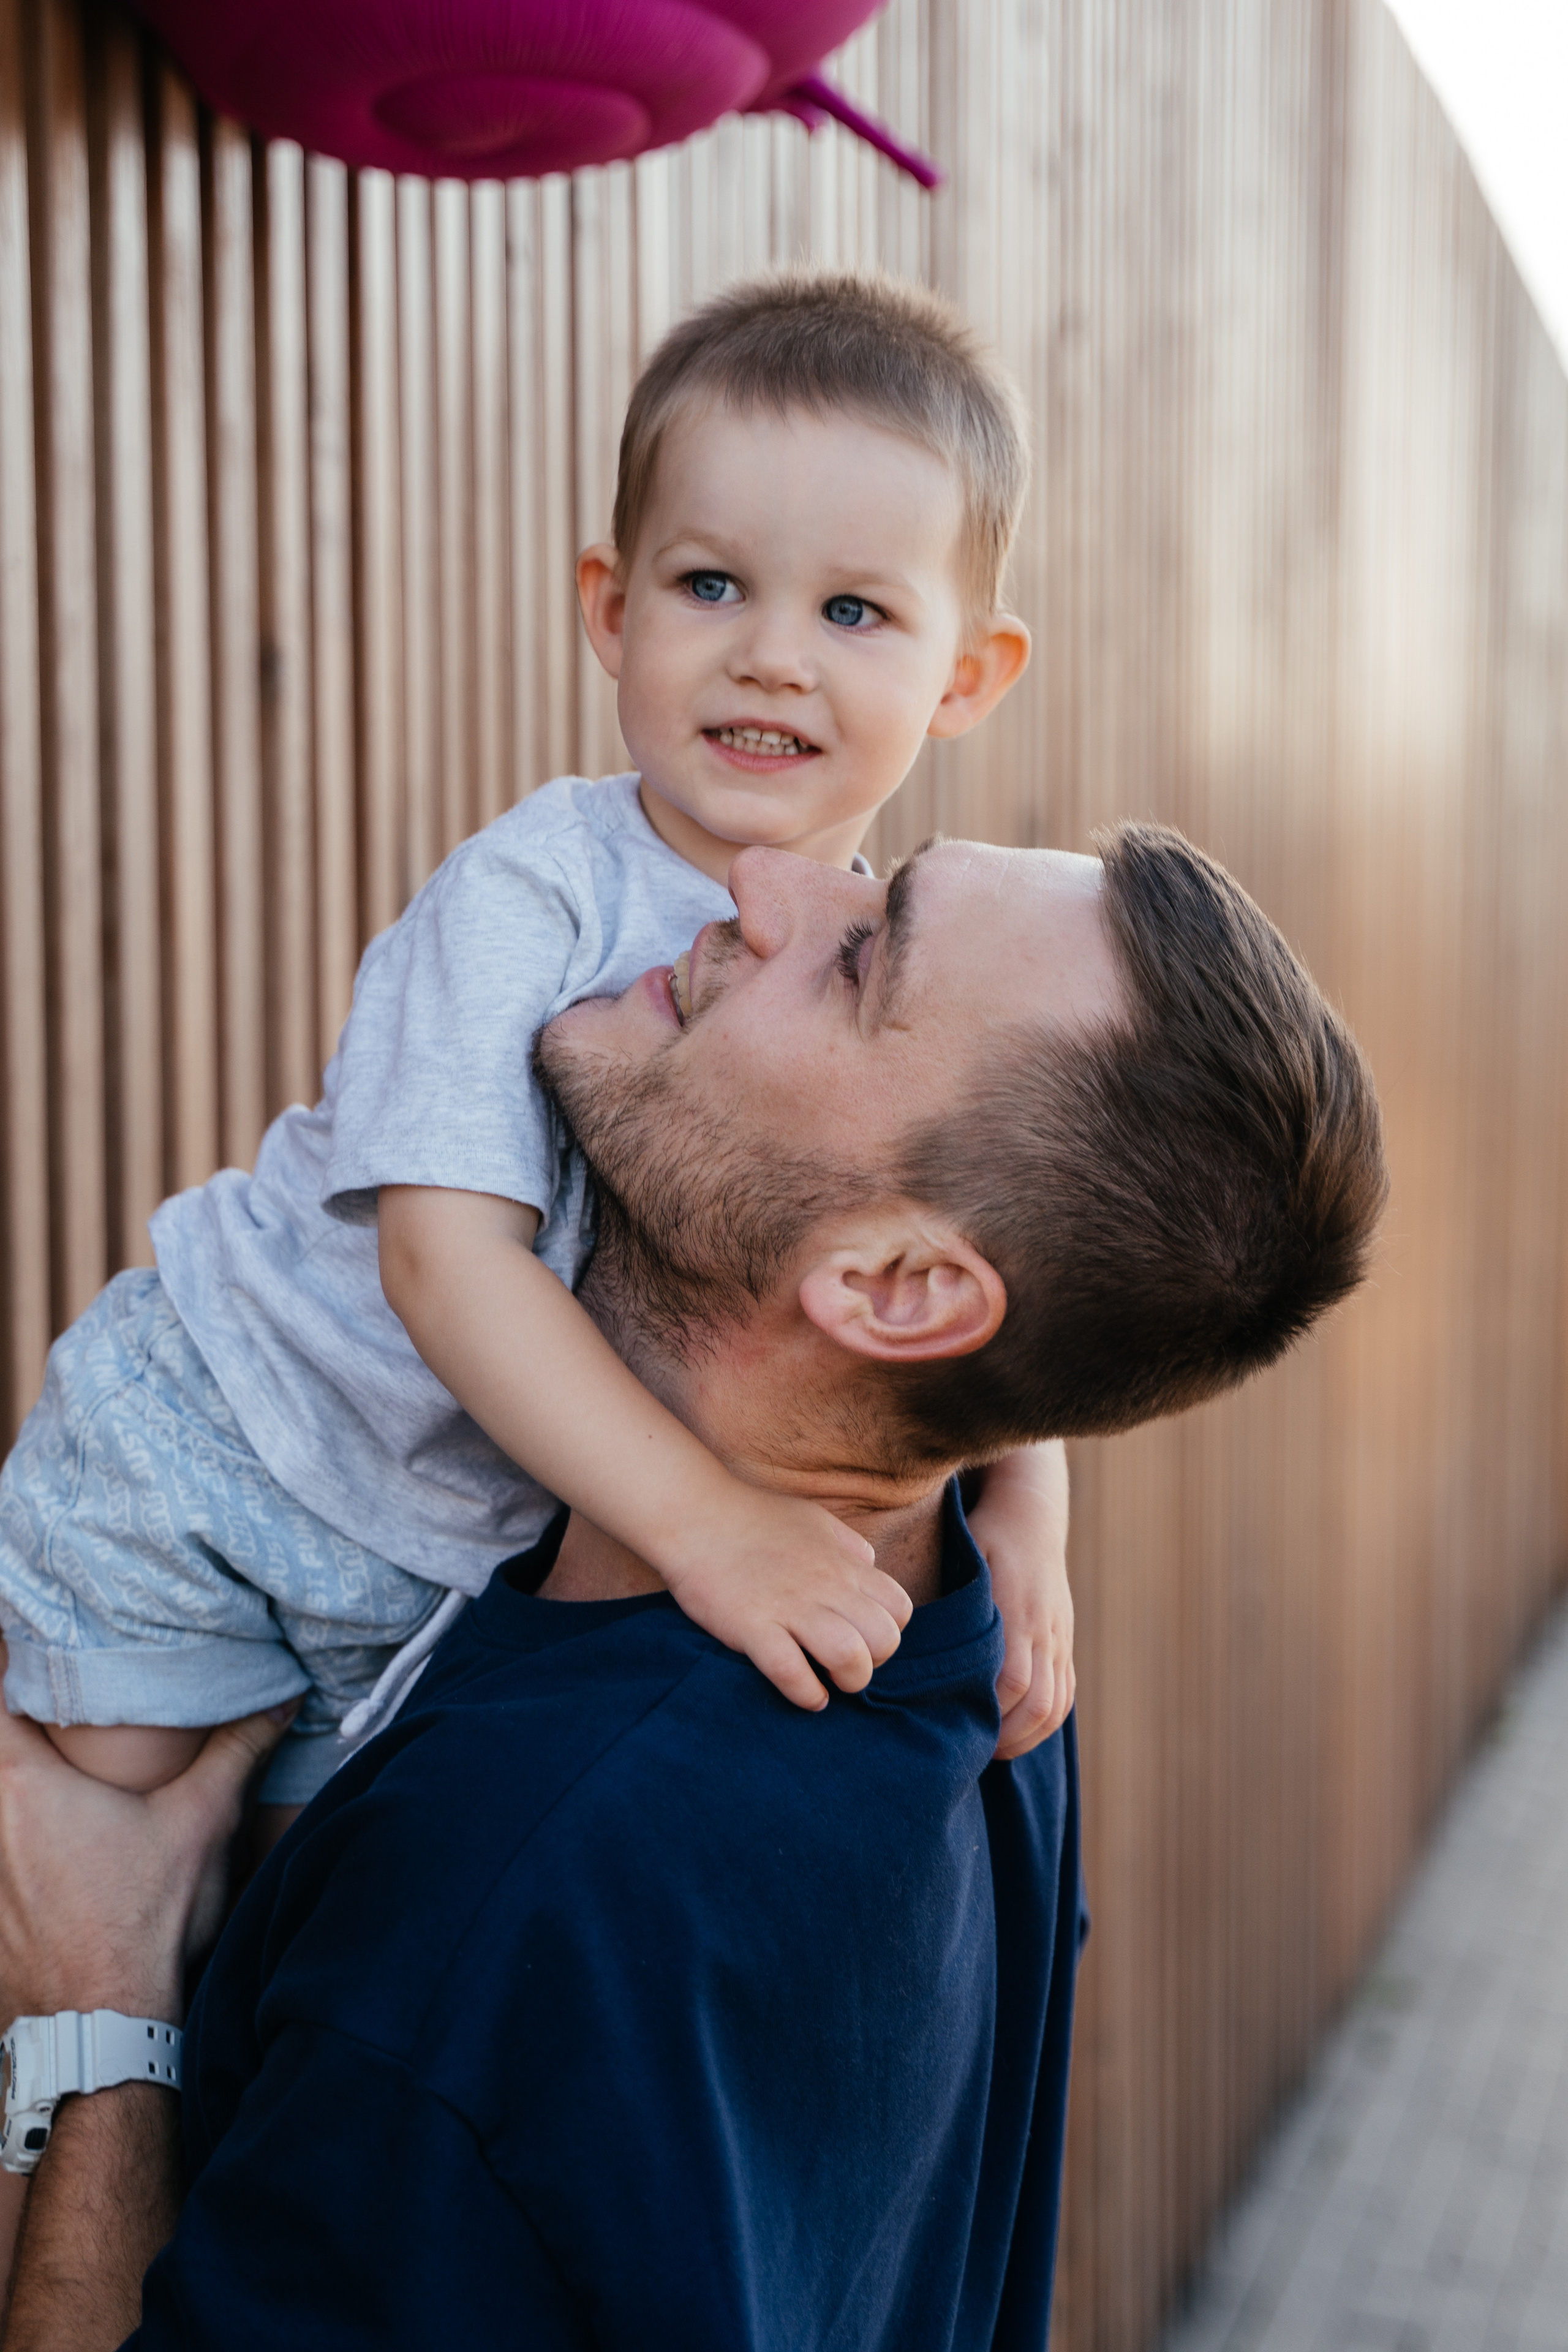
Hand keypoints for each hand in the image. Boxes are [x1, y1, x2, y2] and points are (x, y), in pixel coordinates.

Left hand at [0, 1672, 296, 2026]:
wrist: (101, 2030)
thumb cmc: (144, 1922)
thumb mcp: (202, 1823)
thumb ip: (239, 1749)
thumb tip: (284, 1693)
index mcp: (21, 1782)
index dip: (5, 1654)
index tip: (26, 1633)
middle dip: (14, 1722)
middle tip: (44, 1694)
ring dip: (14, 1781)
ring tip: (53, 1769)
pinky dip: (12, 1843)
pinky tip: (44, 1853)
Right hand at [663, 1485, 910, 1710]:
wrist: (694, 1513)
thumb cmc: (753, 1517)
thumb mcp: (815, 1520)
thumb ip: (848, 1546)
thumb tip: (870, 1568)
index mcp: (842, 1563)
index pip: (899, 1609)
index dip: (889, 1632)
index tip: (863, 1638)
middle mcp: (825, 1586)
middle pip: (884, 1639)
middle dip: (874, 1662)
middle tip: (847, 1664)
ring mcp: (789, 1607)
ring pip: (848, 1657)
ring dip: (846, 1680)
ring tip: (829, 1681)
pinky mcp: (751, 1626)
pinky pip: (792, 1672)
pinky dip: (806, 1694)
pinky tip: (805, 1695)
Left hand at [968, 1441, 1074, 1759]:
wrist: (1032, 1515)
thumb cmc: (987, 1537)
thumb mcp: (965, 1560)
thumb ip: (953, 1606)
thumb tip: (918, 1649)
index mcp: (1017, 1613)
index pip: (1013, 1681)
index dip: (991, 1713)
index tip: (961, 1729)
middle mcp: (1045, 1630)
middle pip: (1040, 1703)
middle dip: (1009, 1737)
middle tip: (973, 1751)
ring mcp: (1060, 1638)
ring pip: (1057, 1704)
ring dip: (1029, 1735)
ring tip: (994, 1749)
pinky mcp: (1065, 1641)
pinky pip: (1067, 1692)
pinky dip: (1047, 1720)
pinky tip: (1020, 1730)